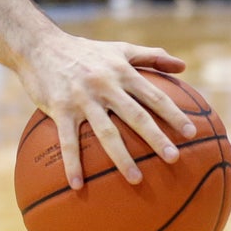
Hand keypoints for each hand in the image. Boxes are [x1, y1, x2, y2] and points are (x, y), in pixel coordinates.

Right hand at [16, 33, 195, 189]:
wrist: (40, 45)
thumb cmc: (84, 50)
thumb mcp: (119, 48)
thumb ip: (151, 56)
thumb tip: (184, 67)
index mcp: (121, 72)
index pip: (153, 95)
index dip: (173, 113)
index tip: (191, 132)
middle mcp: (104, 85)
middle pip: (135, 115)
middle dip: (156, 137)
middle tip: (174, 159)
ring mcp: (82, 98)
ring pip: (106, 131)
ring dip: (121, 157)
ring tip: (136, 179)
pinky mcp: (60, 109)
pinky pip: (68, 141)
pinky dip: (73, 164)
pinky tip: (77, 185)